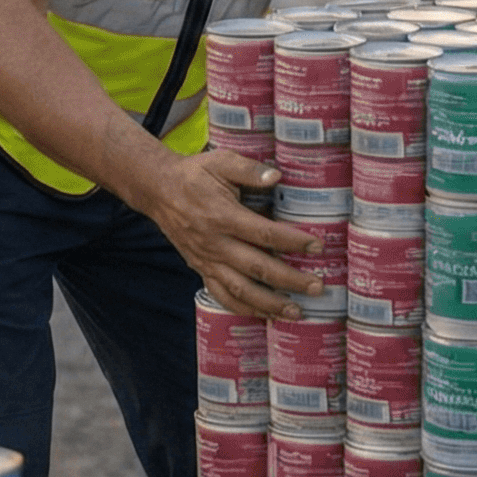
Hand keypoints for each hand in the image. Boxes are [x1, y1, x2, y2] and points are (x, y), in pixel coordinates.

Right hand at [147, 147, 324, 318]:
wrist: (158, 190)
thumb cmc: (194, 174)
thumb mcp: (220, 161)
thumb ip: (248, 169)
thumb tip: (276, 176)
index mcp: (222, 216)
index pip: (264, 233)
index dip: (293, 241)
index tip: (318, 245)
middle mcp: (215, 244)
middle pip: (257, 268)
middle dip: (290, 280)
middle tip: (317, 287)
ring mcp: (207, 260)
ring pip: (240, 290)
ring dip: (270, 304)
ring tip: (297, 312)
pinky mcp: (201, 269)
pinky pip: (222, 296)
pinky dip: (244, 309)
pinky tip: (265, 315)